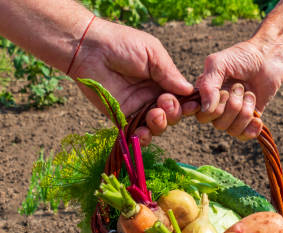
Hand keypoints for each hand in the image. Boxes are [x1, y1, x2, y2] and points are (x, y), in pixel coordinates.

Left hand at [69, 18, 191, 140]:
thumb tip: (189, 91)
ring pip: (158, 127)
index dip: (188, 104)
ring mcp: (137, 108)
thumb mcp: (152, 53)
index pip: (181, 98)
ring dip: (161, 124)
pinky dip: (143, 138)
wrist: (90, 50)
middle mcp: (152, 96)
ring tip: (154, 114)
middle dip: (174, 113)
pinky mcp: (121, 118)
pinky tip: (141, 132)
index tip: (192, 105)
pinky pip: (136, 134)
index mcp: (162, 80)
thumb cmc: (122, 44)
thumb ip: (170, 73)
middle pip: (173, 115)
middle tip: (164, 102)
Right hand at [191, 40, 282, 140]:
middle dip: (232, 105)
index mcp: (205, 94)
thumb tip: (206, 109)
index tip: (223, 92)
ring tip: (250, 94)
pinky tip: (257, 118)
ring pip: (232, 129)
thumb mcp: (219, 63)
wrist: (268, 58)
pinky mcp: (248, 121)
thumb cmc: (242, 57)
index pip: (199, 114)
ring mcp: (232, 115)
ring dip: (245, 111)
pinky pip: (244, 135)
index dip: (211, 109)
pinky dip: (252, 128)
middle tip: (240, 86)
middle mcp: (216, 107)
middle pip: (217, 123)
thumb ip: (208, 85)